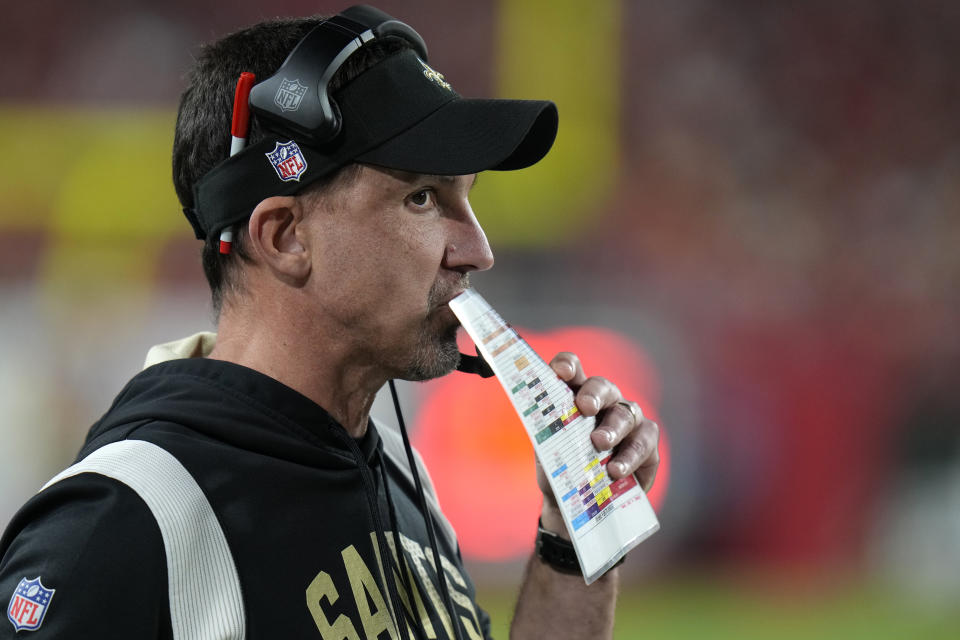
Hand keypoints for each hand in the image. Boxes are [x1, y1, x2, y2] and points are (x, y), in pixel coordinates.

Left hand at [536, 352, 659, 535]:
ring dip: (612, 428)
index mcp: (574, 396)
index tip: (561, 372)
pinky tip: (615, 469)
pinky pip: (643, 441)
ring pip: (625, 413)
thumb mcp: (547, 453)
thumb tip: (541, 425)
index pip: (572, 370)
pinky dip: (629, 455)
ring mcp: (628, 420)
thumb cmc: (561, 470)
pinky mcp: (646, 444)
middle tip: (584, 407)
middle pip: (602, 386)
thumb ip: (546, 435)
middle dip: (594, 394)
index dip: (567, 365)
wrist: (576, 507)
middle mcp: (604, 402)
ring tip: (599, 444)